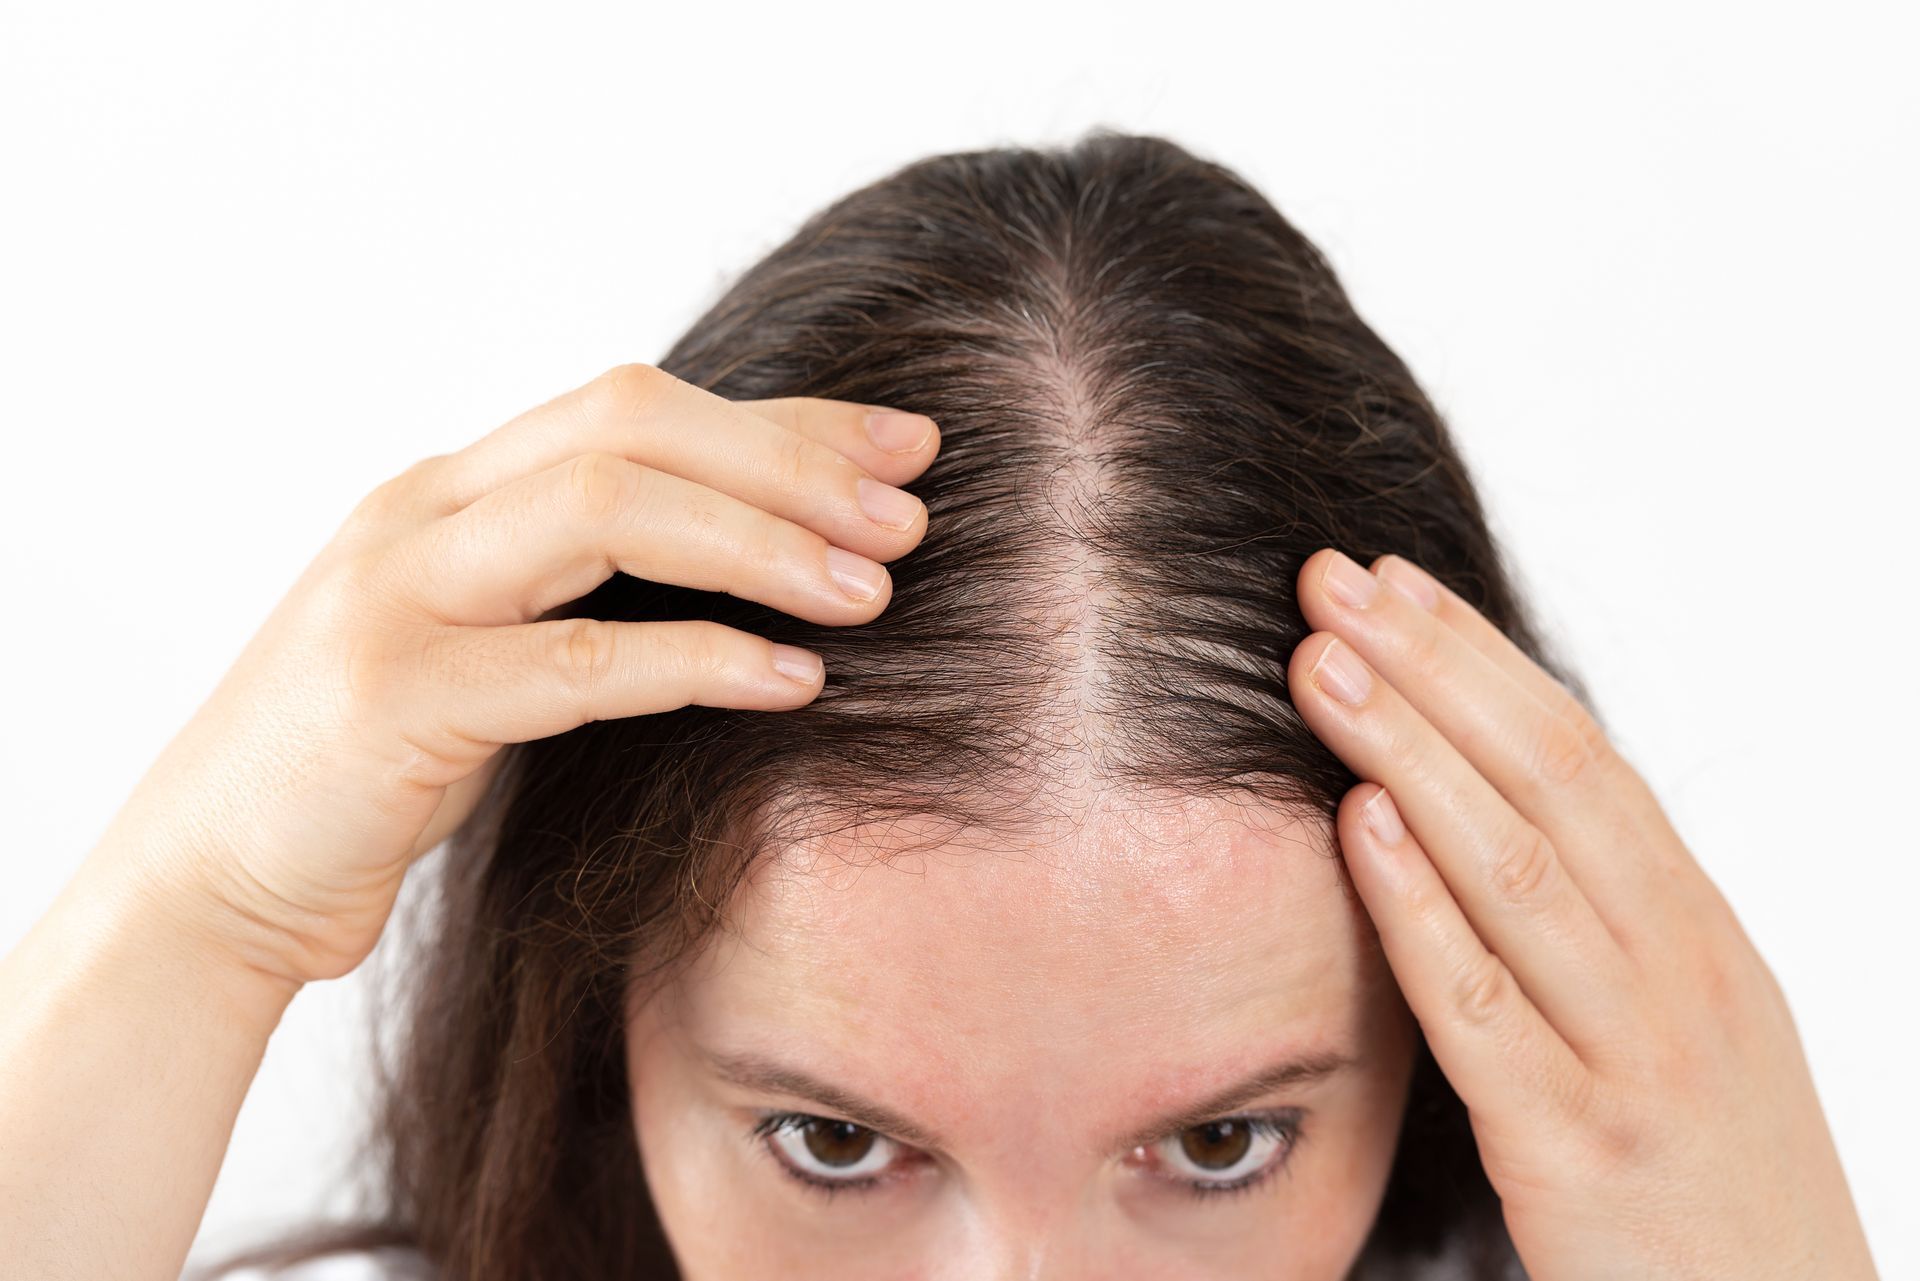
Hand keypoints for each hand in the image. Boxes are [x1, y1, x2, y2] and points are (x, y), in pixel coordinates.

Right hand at [87, 363, 938, 987]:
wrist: (210, 880)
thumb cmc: (373, 767)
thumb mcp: (484, 644)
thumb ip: (579, 584)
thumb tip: (750, 560)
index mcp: (452, 488)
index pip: (641, 404)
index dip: (786, 418)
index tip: (905, 446)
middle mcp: (423, 513)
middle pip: (635, 423)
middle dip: (790, 461)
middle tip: (908, 517)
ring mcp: (400, 595)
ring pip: (609, 509)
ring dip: (761, 541)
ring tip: (872, 591)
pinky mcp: (398, 699)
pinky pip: (581, 659)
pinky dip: (700, 660)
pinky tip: (792, 681)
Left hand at [1287, 548, 1877, 1280]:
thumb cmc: (1715, 1188)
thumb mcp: (1686, 1031)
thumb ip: (1602, 927)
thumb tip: (1487, 814)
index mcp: (1698, 931)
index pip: (1580, 756)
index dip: (1478, 660)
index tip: (1391, 584)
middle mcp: (1680, 970)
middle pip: (1550, 778)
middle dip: (1436, 668)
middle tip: (1332, 582)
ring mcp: (1638, 1055)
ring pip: (1516, 866)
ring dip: (1411, 750)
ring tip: (1325, 664)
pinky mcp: (1581, 1148)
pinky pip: (1486, 1009)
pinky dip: (1420, 906)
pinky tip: (1358, 826)